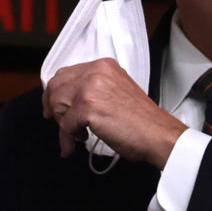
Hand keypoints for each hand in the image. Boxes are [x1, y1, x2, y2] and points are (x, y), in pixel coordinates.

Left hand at [42, 58, 186, 168]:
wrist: (158, 134)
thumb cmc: (141, 120)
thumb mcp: (117, 90)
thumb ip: (95, 88)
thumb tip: (68, 100)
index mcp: (104, 65)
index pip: (66, 73)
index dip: (55, 92)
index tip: (53, 107)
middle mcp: (96, 71)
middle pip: (57, 86)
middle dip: (54, 107)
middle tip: (60, 124)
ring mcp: (91, 87)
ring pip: (58, 104)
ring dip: (62, 124)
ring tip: (75, 136)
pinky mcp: (88, 107)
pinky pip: (65, 125)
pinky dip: (67, 139)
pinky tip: (76, 145)